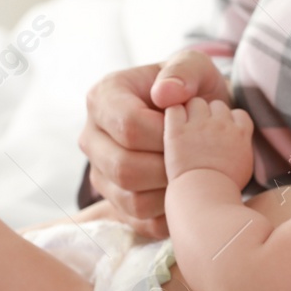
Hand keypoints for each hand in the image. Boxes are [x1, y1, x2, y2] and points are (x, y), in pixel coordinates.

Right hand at [78, 51, 231, 235]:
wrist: (197, 122)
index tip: (193, 131)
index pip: (128, 126)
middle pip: (124, 167)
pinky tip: (189, 194)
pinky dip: (170, 214)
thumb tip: (166, 94)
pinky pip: (139, 221)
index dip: (166, 134)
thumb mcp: (196, 69)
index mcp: (103, 98)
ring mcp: (100, 173)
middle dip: (168, 167)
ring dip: (171, 193)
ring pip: (130, 199)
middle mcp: (92, 138)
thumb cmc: (194, 91)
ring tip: (195, 175)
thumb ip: (185, 70)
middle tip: (198, 158)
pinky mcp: (115, 203)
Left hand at [163, 98, 254, 187]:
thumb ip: (239, 149)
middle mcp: (222, 124)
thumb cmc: (224, 188)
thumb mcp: (243, 168)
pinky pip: (174, 109)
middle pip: (216, 105)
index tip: (221, 136)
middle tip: (199, 135)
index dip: (228, 122)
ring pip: (196, 103)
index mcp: (240, 133)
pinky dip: (173, 116)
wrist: (204, 194)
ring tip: (185, 132)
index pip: (238, 114)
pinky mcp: (177, 130)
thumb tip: (225, 140)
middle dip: (208, 116)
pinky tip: (172, 130)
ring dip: (190, 113)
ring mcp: (199, 125)